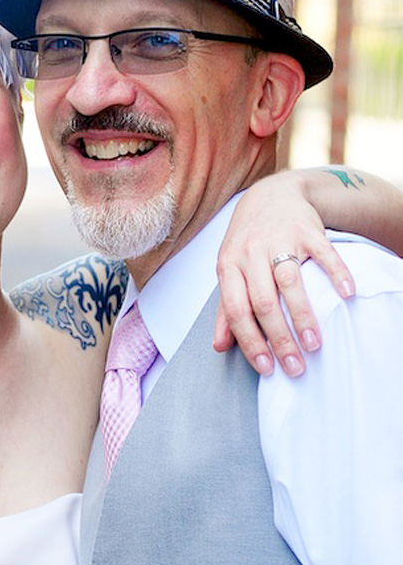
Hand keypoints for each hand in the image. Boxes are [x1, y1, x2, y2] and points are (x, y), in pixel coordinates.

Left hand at [215, 170, 355, 377]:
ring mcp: (279, 239)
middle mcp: (251, 252)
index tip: (266, 367)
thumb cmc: (248, 244)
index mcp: (228, 266)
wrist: (270, 196)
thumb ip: (226, 310)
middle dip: (279, 338)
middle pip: (263, 302)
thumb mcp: (230, 272)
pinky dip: (336, 273)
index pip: (237, 311)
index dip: (250, 342)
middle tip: (294, 366)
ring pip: (290, 282)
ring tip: (314, 345)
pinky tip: (346, 295)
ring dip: (303, 316)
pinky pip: (324, 253)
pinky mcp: (307, 229)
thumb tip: (219, 346)